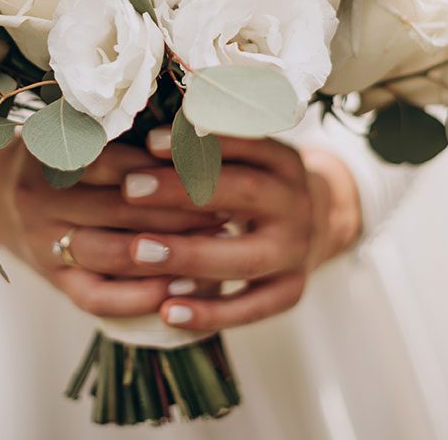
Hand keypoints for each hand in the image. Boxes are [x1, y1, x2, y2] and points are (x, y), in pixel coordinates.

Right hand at [0, 138, 226, 318]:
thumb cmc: (58, 156)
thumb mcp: (75, 132)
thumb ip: (121, 132)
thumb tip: (195, 122)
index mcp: (50, 155)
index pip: (115, 163)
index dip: (164, 166)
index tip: (211, 168)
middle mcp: (42, 200)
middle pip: (119, 209)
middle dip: (179, 212)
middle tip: (229, 211)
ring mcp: (44, 243)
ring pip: (110, 254)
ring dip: (165, 255)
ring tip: (214, 252)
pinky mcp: (52, 279)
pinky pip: (94, 297)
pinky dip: (136, 297)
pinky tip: (175, 290)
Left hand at [114, 130, 361, 331]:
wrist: (318, 224)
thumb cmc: (255, 183)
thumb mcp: (247, 156)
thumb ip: (205, 147)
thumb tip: (141, 134)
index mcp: (285, 161)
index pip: (245, 144)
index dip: (199, 142)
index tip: (148, 142)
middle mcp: (297, 204)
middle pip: (244, 194)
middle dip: (184, 190)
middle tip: (130, 189)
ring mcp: (297, 252)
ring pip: (245, 258)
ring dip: (189, 254)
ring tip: (136, 250)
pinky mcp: (291, 292)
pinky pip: (251, 308)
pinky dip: (209, 313)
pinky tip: (166, 312)